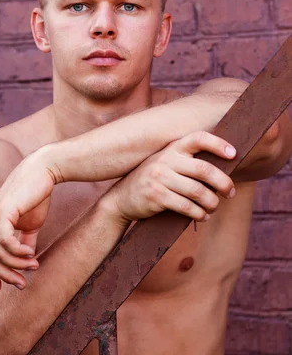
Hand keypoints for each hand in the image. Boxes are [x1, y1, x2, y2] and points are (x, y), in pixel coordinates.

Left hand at [0, 147, 57, 292]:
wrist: (44, 171)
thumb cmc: (37, 195)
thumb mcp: (30, 224)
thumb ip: (26, 242)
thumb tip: (26, 260)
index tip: (1, 289)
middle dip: (4, 275)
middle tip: (22, 284)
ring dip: (15, 265)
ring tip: (33, 267)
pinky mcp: (2, 211)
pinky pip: (4, 240)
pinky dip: (17, 252)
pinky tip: (30, 255)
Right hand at [102, 131, 236, 224]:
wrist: (121, 199)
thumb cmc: (152, 181)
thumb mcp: (165, 164)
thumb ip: (186, 162)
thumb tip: (222, 171)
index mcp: (171, 149)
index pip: (198, 138)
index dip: (218, 144)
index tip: (233, 154)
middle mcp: (166, 160)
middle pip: (204, 170)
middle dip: (223, 183)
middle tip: (231, 193)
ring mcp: (159, 178)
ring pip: (198, 191)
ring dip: (212, 203)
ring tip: (214, 208)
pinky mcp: (156, 196)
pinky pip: (186, 207)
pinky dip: (199, 214)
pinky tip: (202, 216)